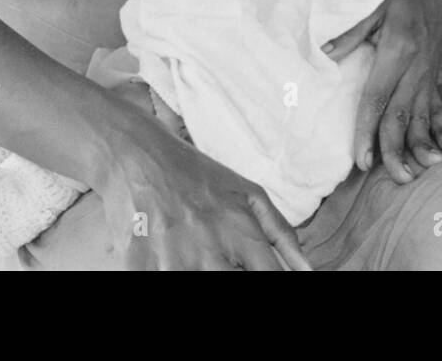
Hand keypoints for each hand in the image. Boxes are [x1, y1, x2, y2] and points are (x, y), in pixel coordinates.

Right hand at [99, 118, 310, 269]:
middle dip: (230, 272)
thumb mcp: (245, 193)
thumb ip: (281, 234)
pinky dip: (165, 268)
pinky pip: (157, 282)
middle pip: (233, 286)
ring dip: (196, 270)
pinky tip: (167, 253)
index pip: (271, 278)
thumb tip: (308, 270)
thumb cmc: (194, 173)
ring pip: (196, 284)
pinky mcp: (138, 268)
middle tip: (221, 257)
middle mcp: (209, 252)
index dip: (273, 282)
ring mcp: (172, 263)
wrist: (133, 154)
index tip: (260, 273)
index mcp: (239, 233)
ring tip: (190, 248)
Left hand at [324, 0, 441, 183]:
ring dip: (423, 146)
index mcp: (399, 48)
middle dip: (396, 150)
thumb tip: (324, 55)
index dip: (367, 130)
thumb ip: (351, 31)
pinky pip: (438, 104)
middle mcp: (417, 65)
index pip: (379, 98)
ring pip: (422, 115)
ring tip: (422, 172)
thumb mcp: (373, 1)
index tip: (361, 159)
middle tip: (392, 178)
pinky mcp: (434, 71)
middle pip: (402, 115)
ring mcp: (429, 70)